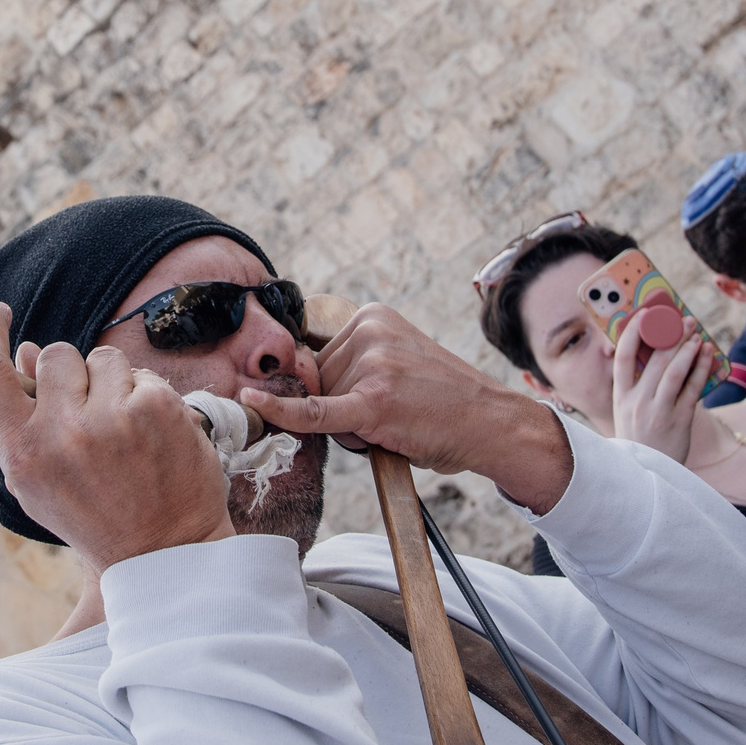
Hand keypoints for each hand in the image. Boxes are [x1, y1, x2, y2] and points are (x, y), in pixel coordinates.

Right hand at [0, 303, 231, 572]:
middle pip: (55, 355)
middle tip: (89, 417)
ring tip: (122, 431)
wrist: (164, 552)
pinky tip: (151, 434)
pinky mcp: (157, 406)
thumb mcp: (42, 479)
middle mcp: (62, 434)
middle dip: (70, 374)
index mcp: (21, 454)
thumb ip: (26, 417)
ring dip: (111, 383)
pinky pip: (141, 373)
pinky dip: (145, 396)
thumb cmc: (95, 514)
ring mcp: (112, 418)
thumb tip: (24, 350)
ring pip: (101, 357)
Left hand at [235, 302, 573, 511]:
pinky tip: (254, 403)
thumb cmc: (444, 401)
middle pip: (320, 381)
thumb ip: (352, 365)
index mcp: (372, 315)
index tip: (371, 399)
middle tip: (396, 415)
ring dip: (353, 428)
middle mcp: (370, 331)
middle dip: (346, 409)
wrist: (491, 424)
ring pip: (325, 406)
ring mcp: (372, 363)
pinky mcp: (373, 400)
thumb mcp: (397, 361)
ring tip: (399, 423)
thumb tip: (293, 383)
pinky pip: (315, 411)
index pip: (322, 359)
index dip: (341, 391)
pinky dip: (283, 412)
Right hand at [608, 314, 716, 466]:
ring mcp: (658, 412)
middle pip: (654, 360)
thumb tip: (658, 353)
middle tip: (684, 319)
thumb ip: (637, 387)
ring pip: (674, 372)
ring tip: (697, 333)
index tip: (643, 315)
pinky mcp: (679, 421)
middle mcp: (637, 402)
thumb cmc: (640, 440)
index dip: (631, 333)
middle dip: (670, 335)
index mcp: (620, 398)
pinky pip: (692, 389)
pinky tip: (708, 354)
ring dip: (687, 348)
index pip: (622, 357)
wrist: (647, 477)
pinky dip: (701, 368)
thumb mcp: (627, 413)